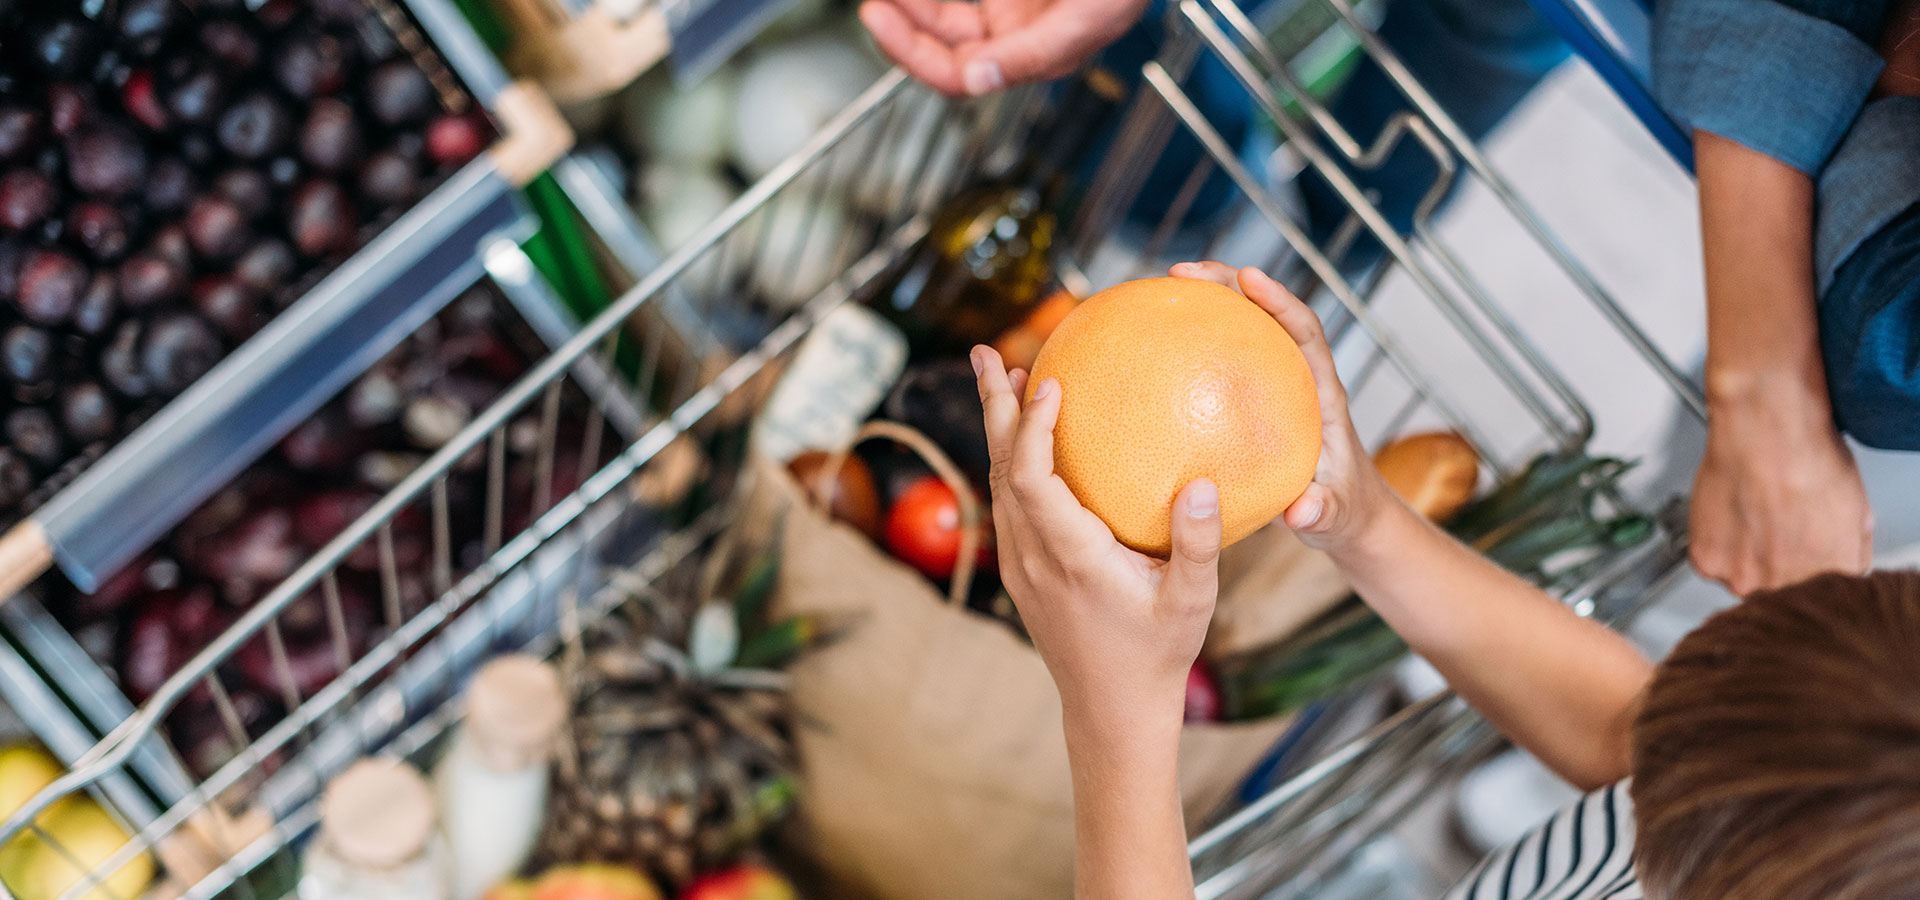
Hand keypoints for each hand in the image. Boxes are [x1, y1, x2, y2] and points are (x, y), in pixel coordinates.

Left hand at [859, 0, 1148, 95]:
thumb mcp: (1090, 18)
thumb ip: (1035, 51)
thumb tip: (976, 80)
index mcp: (1036, 56)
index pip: (957, 73)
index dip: (910, 52)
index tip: (879, 18)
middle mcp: (1018, 33)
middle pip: (941, 41)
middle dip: (902, 23)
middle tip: (875, 2)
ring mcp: (1013, 4)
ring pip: (945, 12)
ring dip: (915, 4)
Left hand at [971, 344, 1218, 731]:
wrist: (1111, 711)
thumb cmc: (1157, 655)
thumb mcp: (1190, 601)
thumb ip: (1197, 543)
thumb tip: (1203, 483)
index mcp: (1070, 557)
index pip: (1032, 478)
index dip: (1032, 427)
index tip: (1047, 381)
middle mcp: (1033, 557)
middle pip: (1000, 468)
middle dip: (994, 408)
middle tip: (988, 352)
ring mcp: (1021, 566)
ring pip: (997, 485)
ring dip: (1000, 431)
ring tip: (1004, 378)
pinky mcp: (1023, 574)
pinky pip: (1006, 505)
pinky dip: (1011, 463)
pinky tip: (1028, 440)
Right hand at [1168, 261, 1404, 557]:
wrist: (1345, 514)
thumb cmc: (1342, 510)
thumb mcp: (1335, 516)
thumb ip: (1321, 512)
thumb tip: (1300, 512)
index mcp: (1322, 394)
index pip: (1305, 332)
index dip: (1279, 301)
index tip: (1249, 277)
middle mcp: (1299, 378)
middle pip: (1265, 313)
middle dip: (1228, 284)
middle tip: (1181, 271)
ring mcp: (1275, 386)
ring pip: (1242, 331)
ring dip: (1206, 304)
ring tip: (1159, 289)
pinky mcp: (1253, 401)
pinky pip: (1220, 365)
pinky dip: (1191, 348)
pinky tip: (1150, 352)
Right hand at [1689, 382, 1872, 595]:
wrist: (1766, 434)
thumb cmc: (1810, 460)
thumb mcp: (1859, 510)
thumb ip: (1851, 551)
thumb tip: (1846, 564)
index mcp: (1832, 578)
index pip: (1818, 594)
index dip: (1809, 569)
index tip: (1801, 555)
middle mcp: (1788, 587)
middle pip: (1778, 591)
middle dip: (1777, 566)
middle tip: (1774, 530)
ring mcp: (1746, 579)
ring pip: (1743, 580)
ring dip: (1745, 558)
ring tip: (1752, 517)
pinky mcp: (1709, 562)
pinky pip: (1712, 563)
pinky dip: (1716, 544)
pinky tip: (1732, 514)